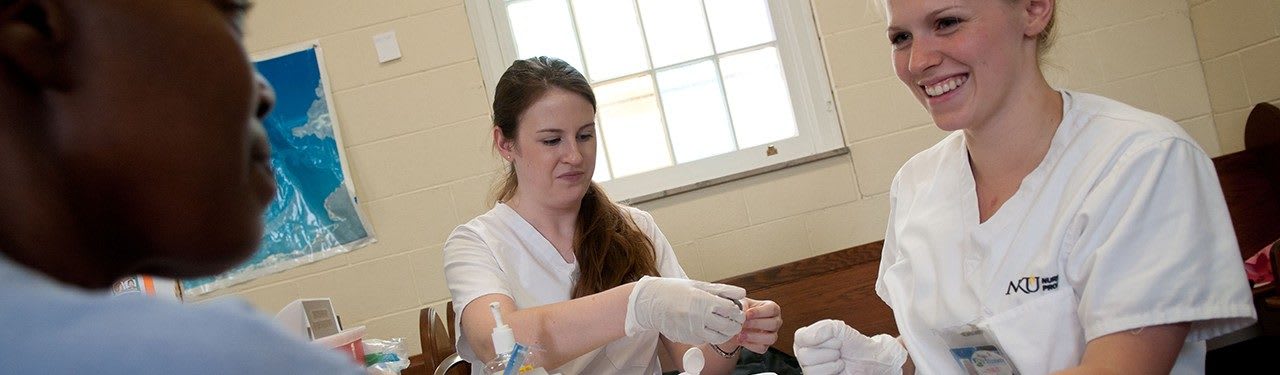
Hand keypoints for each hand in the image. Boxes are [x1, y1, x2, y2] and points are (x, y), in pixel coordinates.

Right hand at [625, 276, 745, 344]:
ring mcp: (692, 330)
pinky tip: (709, 327)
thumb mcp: (699, 285)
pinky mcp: (687, 338)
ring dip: (727, 333)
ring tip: (726, 326)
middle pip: (728, 326)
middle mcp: (698, 317)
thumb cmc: (675, 290)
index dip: (738, 311)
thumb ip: (722, 290)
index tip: (738, 310)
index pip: (730, 310)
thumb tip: (742, 293)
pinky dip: (712, 335)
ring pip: (719, 338)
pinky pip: (706, 340)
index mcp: (702, 300)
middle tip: (737, 320)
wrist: (651, 302)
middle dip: (737, 324)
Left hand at [729, 298, 780, 352]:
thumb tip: (740, 311)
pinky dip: (750, 345)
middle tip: (743, 324)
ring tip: (741, 334)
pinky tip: (741, 340)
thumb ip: (742, 306)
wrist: (733, 324)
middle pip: (774, 324)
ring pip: (771, 338)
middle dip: (756, 324)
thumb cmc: (741, 311)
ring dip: (754, 337)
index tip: (747, 314)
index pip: (772, 309)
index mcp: (772, 308)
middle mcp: (775, 322)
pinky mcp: (765, 346)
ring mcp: (772, 335)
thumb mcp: (741, 304)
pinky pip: (762, 348)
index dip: (760, 312)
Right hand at [793, 319, 905, 374]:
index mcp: (807, 339)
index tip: (833, 338)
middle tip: (838, 349)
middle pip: (804, 355)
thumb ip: (822, 327)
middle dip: (828, 351)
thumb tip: (813, 337)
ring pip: (809, 368)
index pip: (799, 338)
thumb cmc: (852, 343)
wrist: (866, 357)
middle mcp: (806, 354)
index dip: (815, 338)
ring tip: (838, 358)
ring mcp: (811, 368)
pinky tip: (838, 367)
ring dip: (830, 362)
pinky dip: (831, 370)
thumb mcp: (836, 327)